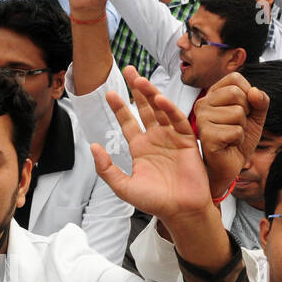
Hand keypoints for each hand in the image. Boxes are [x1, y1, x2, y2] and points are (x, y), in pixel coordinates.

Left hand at [93, 67, 219, 222]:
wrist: (180, 211)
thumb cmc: (153, 201)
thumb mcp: (123, 187)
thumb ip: (107, 168)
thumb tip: (93, 146)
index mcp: (140, 148)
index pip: (128, 122)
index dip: (119, 107)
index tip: (109, 93)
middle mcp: (155, 139)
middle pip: (145, 108)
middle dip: (137, 89)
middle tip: (129, 69)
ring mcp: (172, 138)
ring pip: (160, 110)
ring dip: (151, 94)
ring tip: (140, 80)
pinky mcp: (188, 141)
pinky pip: (178, 121)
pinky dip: (170, 109)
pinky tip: (160, 99)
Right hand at [193, 72, 269, 195]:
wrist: (230, 164)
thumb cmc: (238, 138)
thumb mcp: (255, 116)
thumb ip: (260, 101)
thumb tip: (255, 92)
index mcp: (213, 94)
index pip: (235, 79)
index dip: (247, 94)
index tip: (242, 109)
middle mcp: (203, 104)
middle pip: (236, 93)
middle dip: (245, 112)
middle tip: (235, 124)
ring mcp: (202, 119)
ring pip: (237, 113)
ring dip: (241, 128)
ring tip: (231, 135)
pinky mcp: (207, 136)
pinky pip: (235, 131)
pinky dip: (238, 139)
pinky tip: (228, 144)